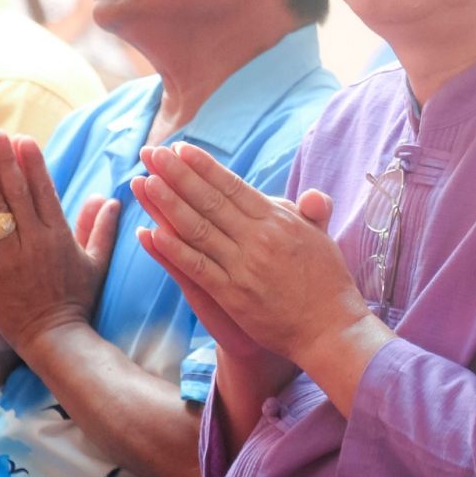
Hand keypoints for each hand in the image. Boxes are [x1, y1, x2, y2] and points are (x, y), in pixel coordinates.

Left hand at [0, 132, 118, 355]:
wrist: (52, 338)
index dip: (32, 165)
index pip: (45, 193)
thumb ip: (100, 229)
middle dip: (2, 163)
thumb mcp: (95, 264)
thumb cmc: (75, 301)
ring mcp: (9, 260)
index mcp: (60, 238)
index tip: (23, 140)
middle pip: (15, 196)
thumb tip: (109, 199)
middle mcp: (34, 244)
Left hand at [131, 142, 388, 367]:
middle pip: (210, 200)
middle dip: (176, 174)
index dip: (204, 166)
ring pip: (198, 229)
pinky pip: (198, 267)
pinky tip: (152, 233)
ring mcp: (244, 266)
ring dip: (168, 204)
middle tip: (151, 152)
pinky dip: (174, 250)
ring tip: (144, 181)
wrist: (331, 327)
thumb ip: (313, 212)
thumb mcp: (324, 238)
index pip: (234, 186)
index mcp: (279, 220)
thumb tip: (311, 194)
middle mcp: (259, 238)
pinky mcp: (234, 295)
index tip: (180, 149)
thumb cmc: (328, 282)